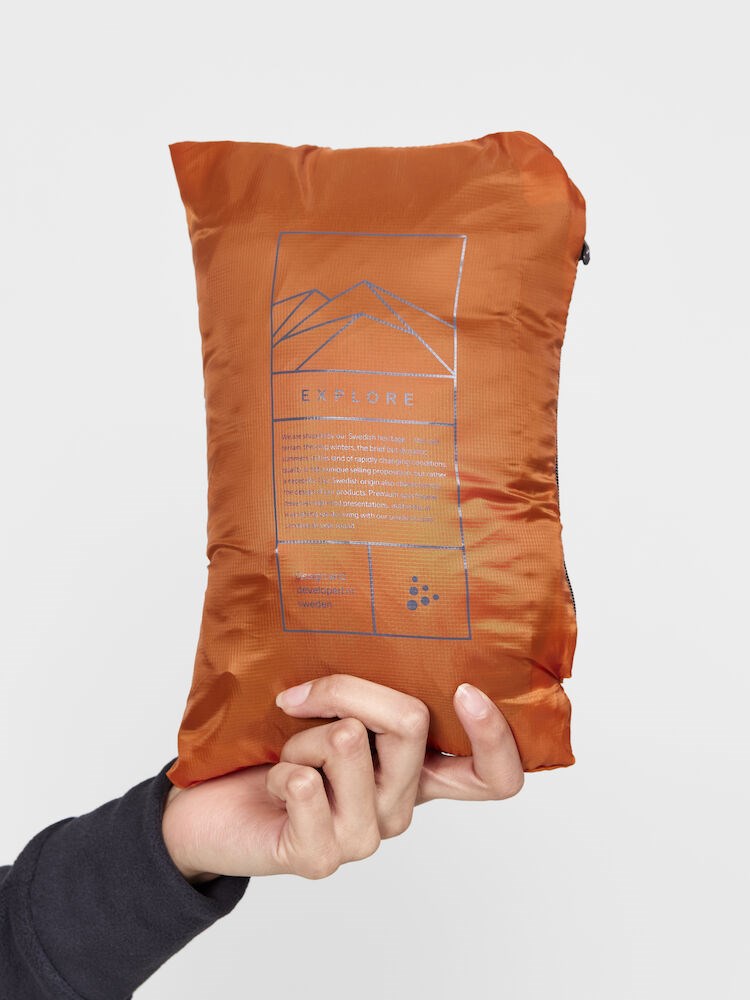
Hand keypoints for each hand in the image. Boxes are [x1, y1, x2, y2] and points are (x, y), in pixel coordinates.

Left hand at [161, 676, 523, 884]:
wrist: (213, 804)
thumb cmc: (273, 749)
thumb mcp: (329, 710)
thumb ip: (363, 694)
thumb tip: (377, 648)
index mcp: (416, 771)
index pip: (494, 777)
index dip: (496, 738)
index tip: (467, 690)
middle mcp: (400, 806)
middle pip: (410, 724)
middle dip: (348, 690)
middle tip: (303, 696)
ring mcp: (364, 837)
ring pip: (349, 744)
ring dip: (303, 735)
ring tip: (287, 754)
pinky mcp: (320, 857)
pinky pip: (305, 784)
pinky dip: (279, 768)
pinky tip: (273, 785)